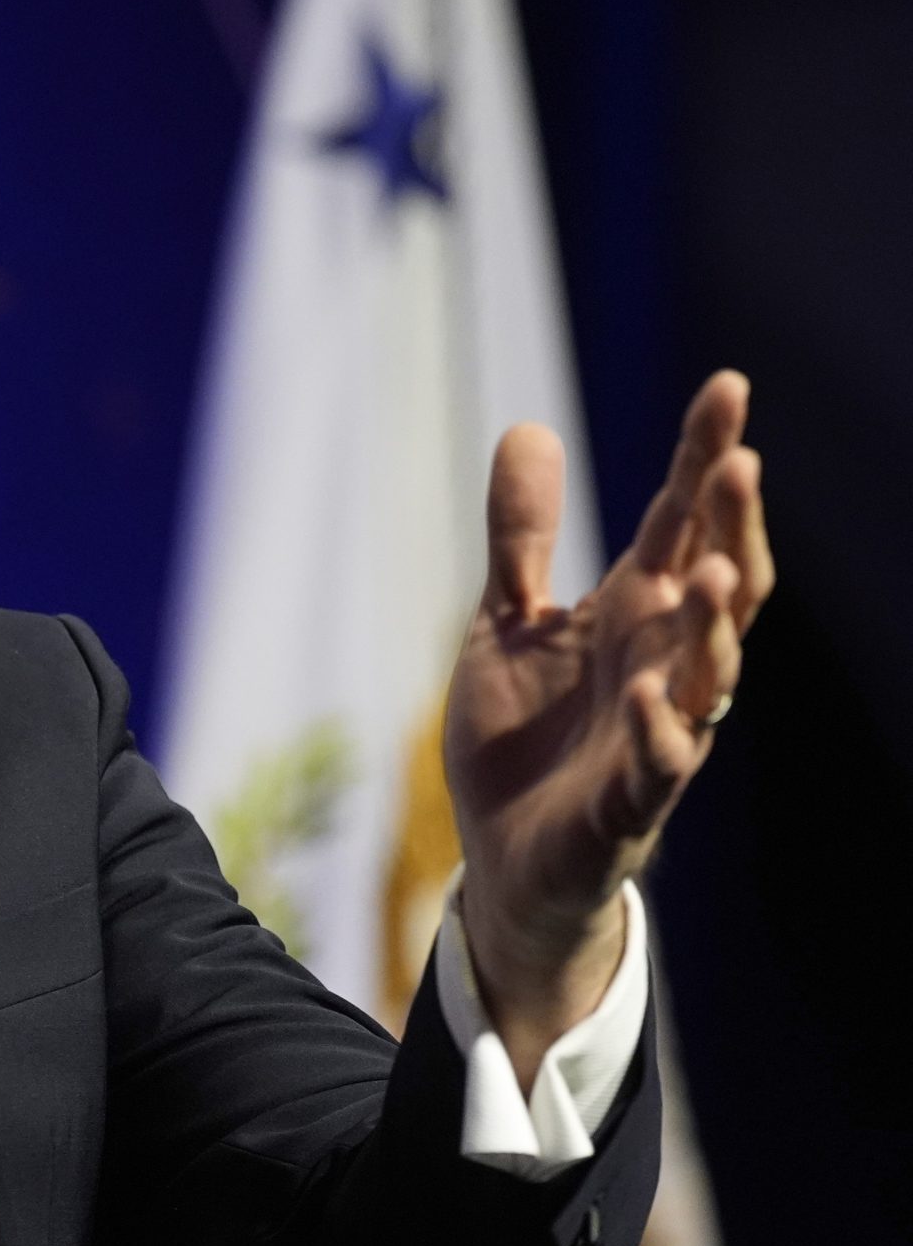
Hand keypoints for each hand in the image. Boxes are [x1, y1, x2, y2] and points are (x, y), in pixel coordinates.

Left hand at [444, 372, 772, 1076]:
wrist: (505, 859)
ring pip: (707, 672)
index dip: (703, 458)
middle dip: (730, 527)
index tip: (727, 385)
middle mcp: (661, 664)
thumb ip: (522, 538)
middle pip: (718, 583)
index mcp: (632, 616)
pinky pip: (659, 765)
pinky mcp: (629, 802)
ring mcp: (655, 733)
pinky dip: (660, 731)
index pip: (678, 523)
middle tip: (740, 461)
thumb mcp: (506, 623)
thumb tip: (529, 428)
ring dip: (710, 623)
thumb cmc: (522, 737)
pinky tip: (650, 695)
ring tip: (703, 568)